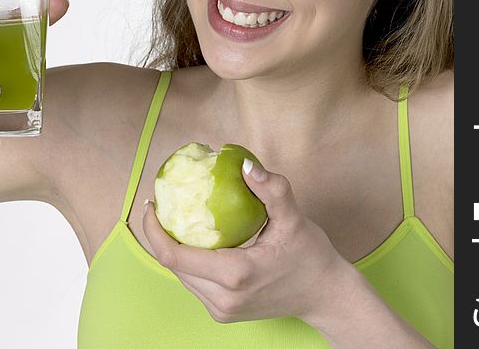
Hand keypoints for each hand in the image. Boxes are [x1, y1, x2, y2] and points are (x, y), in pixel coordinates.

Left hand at [142, 159, 346, 323]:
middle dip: (160, 234)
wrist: (326, 297)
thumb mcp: (293, 219)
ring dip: (173, 247)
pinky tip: (192, 237)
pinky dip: (188, 260)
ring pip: (182, 276)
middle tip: (161, 204)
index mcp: (234, 275)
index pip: (174, 256)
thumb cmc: (311, 257)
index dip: (154, 230)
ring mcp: (222, 309)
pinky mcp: (224, 312)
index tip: (151, 204)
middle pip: (173, 266)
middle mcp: (223, 298)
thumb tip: (245, 164)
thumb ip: (271, 190)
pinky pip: (195, 283)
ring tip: (172, 217)